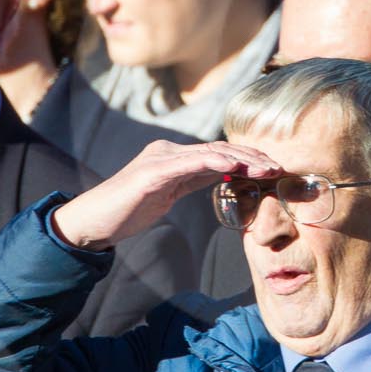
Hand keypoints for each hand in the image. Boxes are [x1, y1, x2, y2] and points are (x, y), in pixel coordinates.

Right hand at [52, 139, 282, 250]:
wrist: (93, 222)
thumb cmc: (128, 210)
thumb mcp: (168, 193)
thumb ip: (191, 181)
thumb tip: (221, 175)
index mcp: (171, 156)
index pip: (216, 152)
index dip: (245, 158)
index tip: (270, 168)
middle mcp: (167, 151)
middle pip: (217, 148)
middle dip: (250, 157)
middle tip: (278, 166)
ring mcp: (158, 159)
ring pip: (208, 152)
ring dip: (241, 159)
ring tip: (265, 168)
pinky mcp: (151, 172)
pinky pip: (189, 163)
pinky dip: (214, 162)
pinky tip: (234, 166)